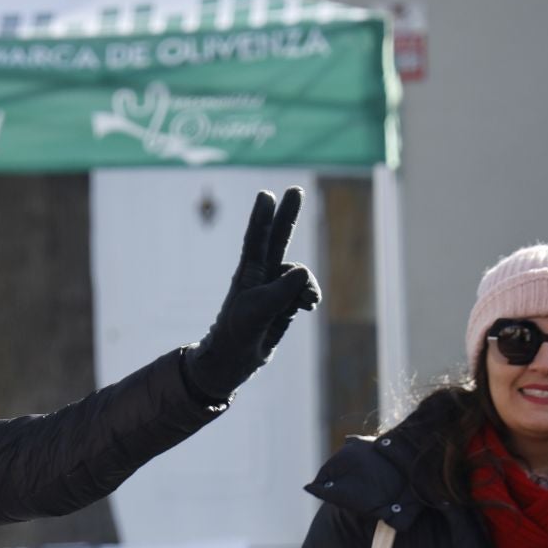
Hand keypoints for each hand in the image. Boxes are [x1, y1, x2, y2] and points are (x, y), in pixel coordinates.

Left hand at [184, 188, 322, 402]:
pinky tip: (307, 308)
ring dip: (307, 288)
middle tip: (295, 189)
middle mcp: (262, 274)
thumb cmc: (238, 331)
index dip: (262, 217)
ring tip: (305, 304)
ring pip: (301, 274)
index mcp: (248, 271)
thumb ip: (282, 289)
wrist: (237, 358)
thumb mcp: (258, 310)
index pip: (256, 239)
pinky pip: (306, 291)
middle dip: (288, 214)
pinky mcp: (287, 301)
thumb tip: (303, 274)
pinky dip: (310, 297)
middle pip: (278, 238)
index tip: (266, 195)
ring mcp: (275, 286)